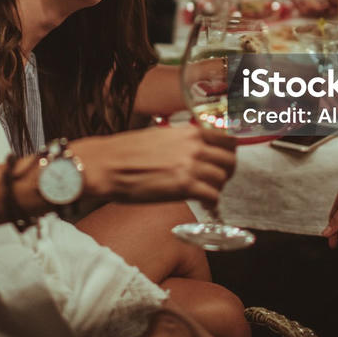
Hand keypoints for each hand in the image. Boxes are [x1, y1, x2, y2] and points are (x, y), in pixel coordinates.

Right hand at [73, 125, 236, 205]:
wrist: (107, 164)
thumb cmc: (126, 151)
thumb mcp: (161, 136)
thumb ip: (183, 141)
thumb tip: (194, 150)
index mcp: (189, 132)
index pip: (228, 139)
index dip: (229, 153)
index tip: (224, 161)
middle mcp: (194, 146)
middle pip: (230, 161)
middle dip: (226, 173)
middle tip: (216, 180)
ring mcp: (191, 166)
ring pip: (222, 179)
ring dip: (216, 188)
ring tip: (205, 194)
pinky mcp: (185, 187)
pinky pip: (212, 196)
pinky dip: (210, 203)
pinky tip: (203, 204)